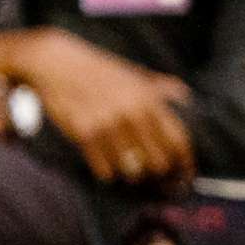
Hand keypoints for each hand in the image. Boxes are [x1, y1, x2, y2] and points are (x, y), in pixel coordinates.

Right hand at [13, 31, 194, 183]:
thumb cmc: (99, 70)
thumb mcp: (135, 73)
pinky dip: (108, 172)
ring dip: (133, 176)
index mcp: (150, 99)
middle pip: (158, 161)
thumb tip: (185, 96)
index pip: (179, 140)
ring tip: (132, 174)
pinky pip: (105, 169)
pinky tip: (108, 167)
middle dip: (161, 175)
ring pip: (132, 170)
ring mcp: (108, 124)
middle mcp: (132, 113)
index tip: (187, 176)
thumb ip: (161, 87)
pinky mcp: (84, 133)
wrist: (57, 63)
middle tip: (159, 181)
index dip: (186, 163)